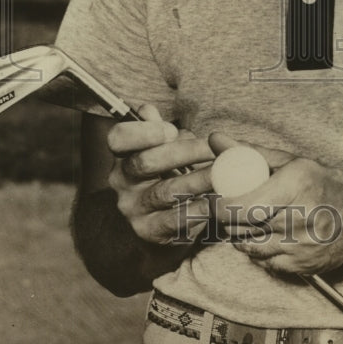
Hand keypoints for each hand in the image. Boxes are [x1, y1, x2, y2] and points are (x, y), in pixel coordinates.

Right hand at [108, 104, 214, 246]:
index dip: (143, 131)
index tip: (171, 130)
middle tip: (213, 149)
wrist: (164, 222)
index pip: (118, 138)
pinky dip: (200, 208)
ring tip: (224, 173)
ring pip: (166, 191)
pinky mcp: (150, 231)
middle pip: (146, 162)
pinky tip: (218, 200)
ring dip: (198, 180)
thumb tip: (148, 111)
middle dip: (184, 152)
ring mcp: (134, 208)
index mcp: (123, 154)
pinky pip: (176, 220)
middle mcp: (122, 181)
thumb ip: (157, 128)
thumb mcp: (162, 147)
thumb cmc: (169, 172)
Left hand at [209, 132, 342, 275]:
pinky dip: (258, 250)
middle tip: (227, 208)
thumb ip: (249, 152)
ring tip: (248, 220)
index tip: (214, 199)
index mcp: (295, 186)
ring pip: (250, 247)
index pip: (242, 207)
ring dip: (240, 236)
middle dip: (227, 219)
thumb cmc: (320, 183)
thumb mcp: (289, 162)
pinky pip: (264, 262)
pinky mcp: (303, 266)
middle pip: (242, 228)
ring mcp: (302, 246)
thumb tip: (215, 139)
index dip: (220, 206)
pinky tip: (266, 235)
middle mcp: (300, 217)